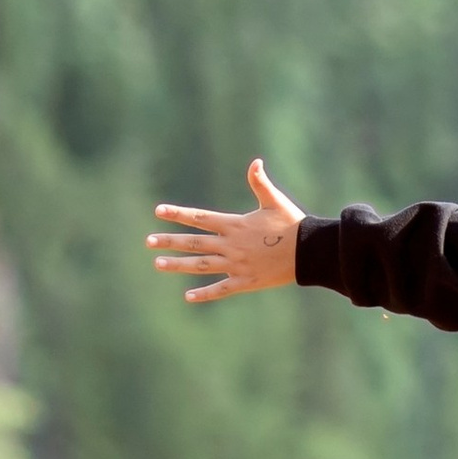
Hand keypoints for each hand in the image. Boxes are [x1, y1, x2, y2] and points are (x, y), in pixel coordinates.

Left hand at [147, 159, 305, 302]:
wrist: (308, 252)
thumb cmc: (293, 225)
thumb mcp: (275, 201)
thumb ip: (260, 183)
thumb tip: (255, 162)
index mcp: (235, 225)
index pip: (200, 218)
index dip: (178, 214)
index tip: (159, 211)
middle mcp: (231, 245)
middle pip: (194, 242)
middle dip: (169, 241)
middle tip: (148, 241)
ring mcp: (237, 265)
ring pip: (202, 265)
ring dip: (178, 264)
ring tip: (158, 264)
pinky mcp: (246, 282)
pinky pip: (221, 289)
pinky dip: (205, 293)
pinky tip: (188, 296)